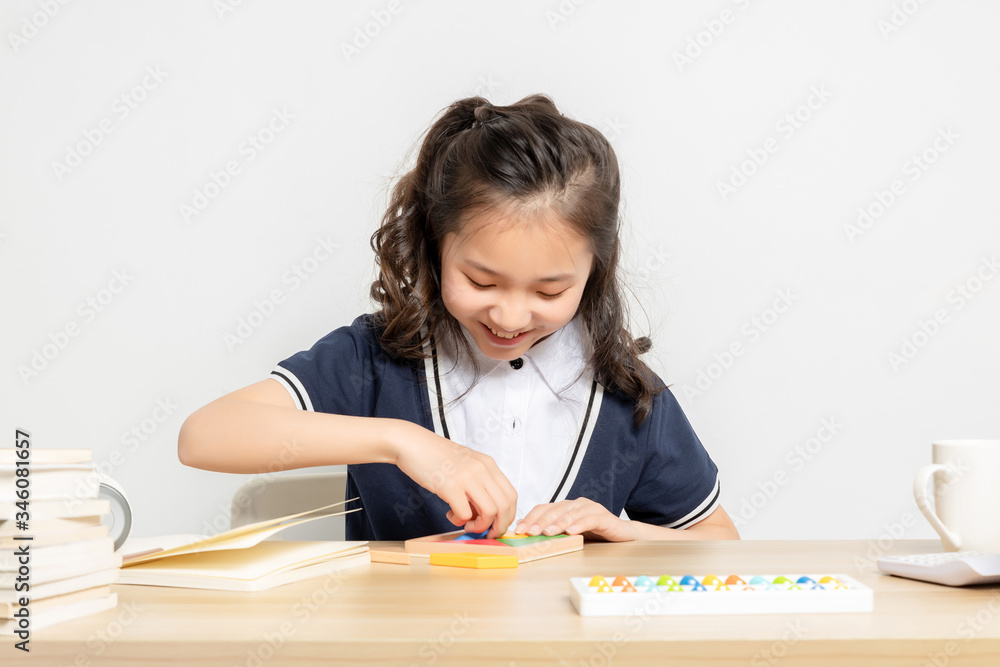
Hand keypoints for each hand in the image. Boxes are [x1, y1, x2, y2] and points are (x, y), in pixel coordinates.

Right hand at [391, 421, 516, 537]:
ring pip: (490, 512)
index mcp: (488, 464)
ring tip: (466, 524)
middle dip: (498, 526)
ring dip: (480, 526)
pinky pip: (465, 514)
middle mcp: (482, 469)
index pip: (511, 495)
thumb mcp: (466, 465)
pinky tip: (450, 515)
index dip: (508, 516)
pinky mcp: (450, 486)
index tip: (497, 525)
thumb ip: (478, 484)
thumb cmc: (436, 456)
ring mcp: (467, 477)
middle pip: (505, 506)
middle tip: (486, 533)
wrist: (412, 443)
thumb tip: (483, 513)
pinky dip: (459, 521)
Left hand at [514, 497, 638, 541]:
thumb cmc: (596, 534)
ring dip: (557, 523)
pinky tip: (571, 532)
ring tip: (547, 532)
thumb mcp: (569, 533)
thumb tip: (525, 530)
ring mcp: (590, 508)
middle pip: (555, 510)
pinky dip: (579, 525)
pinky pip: (589, 519)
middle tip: (530, 532)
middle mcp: (577, 504)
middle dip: (540, 521)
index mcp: (566, 507)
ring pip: (570, 514)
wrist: (623, 534)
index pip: (544, 509)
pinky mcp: (603, 516)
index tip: (519, 530)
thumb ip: (551, 531)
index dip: (531, 518)